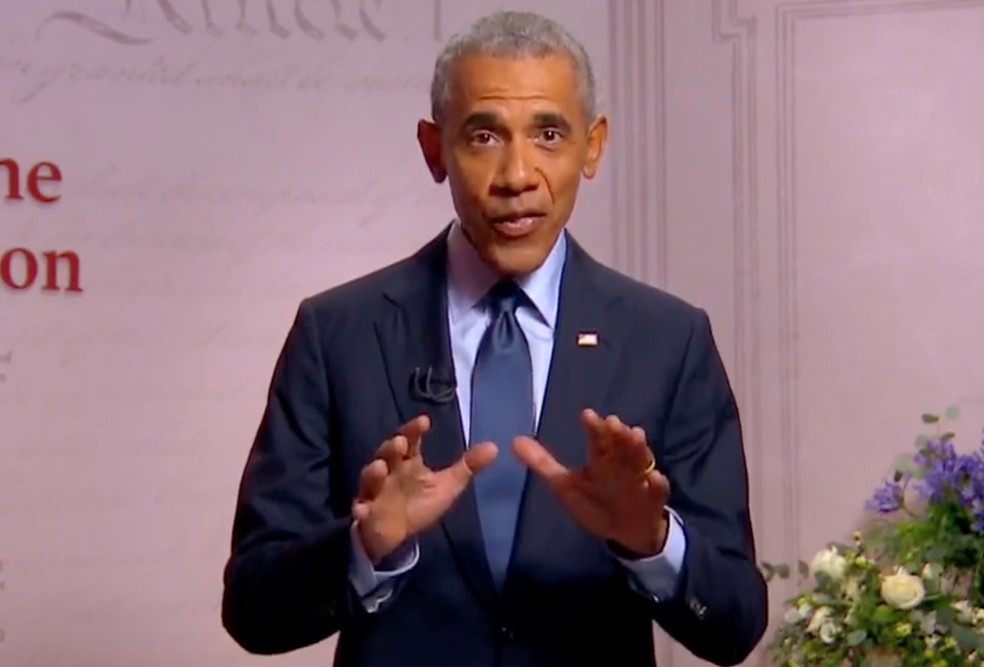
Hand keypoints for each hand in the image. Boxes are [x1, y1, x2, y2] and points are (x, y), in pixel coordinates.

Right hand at [352, 414, 496, 563]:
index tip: (424, 421)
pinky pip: (360, 512)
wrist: (397, 534)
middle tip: (400, 442)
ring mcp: (375, 493)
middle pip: (387, 455)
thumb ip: (467, 466)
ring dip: (373, 473)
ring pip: (371, 480)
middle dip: (391, 448)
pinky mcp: (366, 514)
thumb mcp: (447, 485)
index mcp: (408, 462)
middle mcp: (390, 472)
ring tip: (379, 466)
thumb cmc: (420, 503)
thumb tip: (494, 447)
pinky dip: (360, 510)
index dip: (414, 430)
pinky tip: (362, 510)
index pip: (410, 441)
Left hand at [514, 409, 670, 556]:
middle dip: (617, 434)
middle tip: (613, 423)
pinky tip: (655, 478)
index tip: (587, 416)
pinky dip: (657, 484)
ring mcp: (639, 479)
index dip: (593, 428)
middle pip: (620, 444)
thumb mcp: (564, 485)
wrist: (623, 531)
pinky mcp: (653, 497)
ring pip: (640, 459)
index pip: (597, 439)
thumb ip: (542, 463)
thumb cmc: (594, 503)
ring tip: (636, 436)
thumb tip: (514, 440)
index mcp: (600, 459)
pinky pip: (658, 490)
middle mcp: (621, 464)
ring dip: (638, 449)